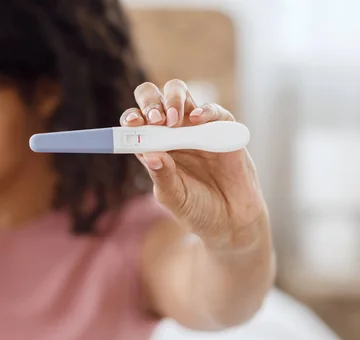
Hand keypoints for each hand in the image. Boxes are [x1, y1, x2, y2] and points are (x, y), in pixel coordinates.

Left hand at [120, 80, 265, 245]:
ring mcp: (196, 128)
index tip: (131, 124)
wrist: (232, 220)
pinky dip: (205, 110)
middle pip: (153, 100)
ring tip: (173, 120)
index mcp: (154, 148)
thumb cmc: (197, 208)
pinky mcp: (222, 129)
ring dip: (173, 100)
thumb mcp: (174, 197)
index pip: (135, 125)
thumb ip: (162, 176)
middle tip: (155, 119)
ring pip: (180, 94)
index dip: (131, 120)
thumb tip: (149, 154)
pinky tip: (198, 120)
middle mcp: (171, 133)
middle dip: (150, 102)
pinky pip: (213, 111)